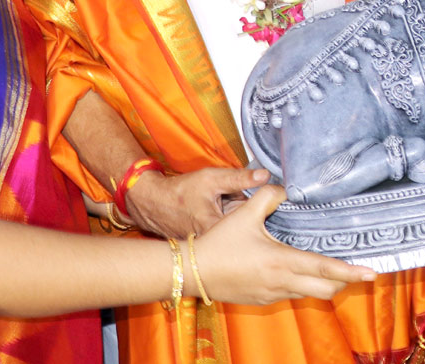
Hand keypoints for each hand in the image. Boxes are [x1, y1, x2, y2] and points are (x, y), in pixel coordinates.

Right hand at [125, 167, 268, 237]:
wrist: (153, 204)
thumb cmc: (179, 192)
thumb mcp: (211, 179)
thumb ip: (239, 178)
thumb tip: (265, 176)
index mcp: (219, 229)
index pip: (255, 223)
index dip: (265, 210)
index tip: (271, 199)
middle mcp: (216, 245)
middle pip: (247, 230)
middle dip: (252, 216)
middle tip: (250, 202)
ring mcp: (211, 248)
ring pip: (238, 234)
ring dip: (241, 221)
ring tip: (232, 208)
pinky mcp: (208, 247)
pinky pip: (228, 236)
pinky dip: (231, 226)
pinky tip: (224, 216)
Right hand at [190, 185, 375, 304]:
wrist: (192, 272)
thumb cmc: (218, 244)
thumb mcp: (245, 213)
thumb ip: (269, 196)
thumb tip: (284, 188)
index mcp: (282, 262)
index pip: (325, 269)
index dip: (351, 272)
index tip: (371, 272)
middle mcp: (282, 283)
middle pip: (326, 289)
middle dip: (343, 281)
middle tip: (354, 268)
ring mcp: (273, 294)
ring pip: (310, 294)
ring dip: (323, 283)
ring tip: (329, 267)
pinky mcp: (263, 300)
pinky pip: (292, 295)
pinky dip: (302, 285)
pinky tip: (296, 270)